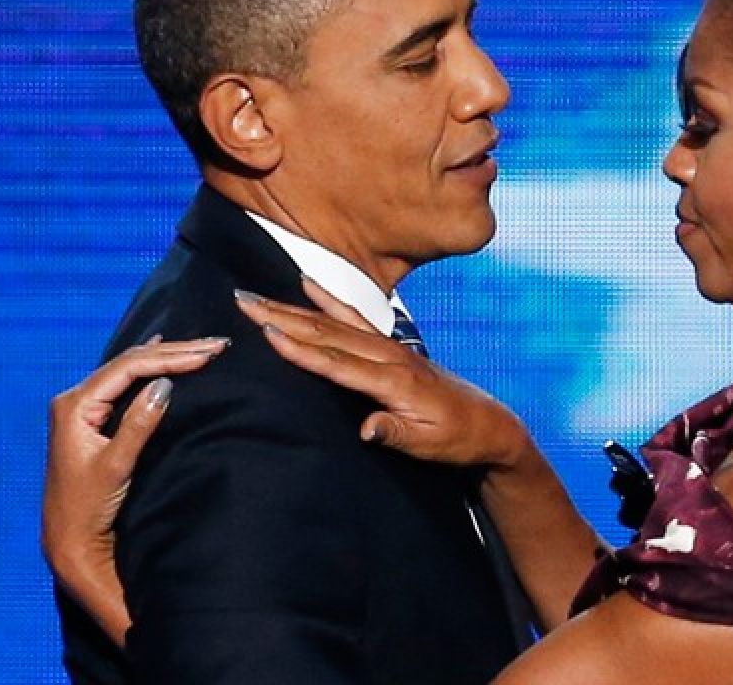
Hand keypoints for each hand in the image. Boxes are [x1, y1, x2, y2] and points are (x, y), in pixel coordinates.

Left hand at [42, 335, 228, 645]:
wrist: (69, 537)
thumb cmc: (88, 506)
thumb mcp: (116, 466)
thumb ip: (138, 424)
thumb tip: (165, 385)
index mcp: (75, 406)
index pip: (129, 368)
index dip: (170, 357)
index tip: (207, 355)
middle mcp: (75, 400)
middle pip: (130, 363)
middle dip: (174, 352)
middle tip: (216, 345)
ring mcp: (83, 408)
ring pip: (130, 370)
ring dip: (166, 358)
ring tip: (201, 347)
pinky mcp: (92, 418)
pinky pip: (126, 382)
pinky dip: (150, 368)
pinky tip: (160, 351)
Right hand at [235, 277, 532, 469]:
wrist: (489, 425)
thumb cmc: (458, 439)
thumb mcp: (429, 446)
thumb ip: (395, 433)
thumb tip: (365, 430)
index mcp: (394, 381)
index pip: (338, 363)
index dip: (301, 349)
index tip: (266, 331)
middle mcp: (390, 357)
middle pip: (328, 333)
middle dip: (284, 316)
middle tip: (243, 300)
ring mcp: (391, 348)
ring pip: (336, 323)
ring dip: (295, 307)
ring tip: (259, 294)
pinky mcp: (392, 347)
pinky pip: (354, 319)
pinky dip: (329, 301)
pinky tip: (308, 286)